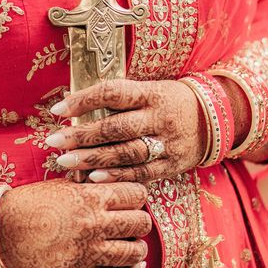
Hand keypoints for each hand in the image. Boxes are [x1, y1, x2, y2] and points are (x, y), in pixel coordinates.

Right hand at [0, 179, 150, 267]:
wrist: (3, 230)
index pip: (135, 194)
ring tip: (133, 244)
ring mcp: (88, 252)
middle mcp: (94, 224)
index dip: (137, 195)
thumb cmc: (32, 203)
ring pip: (134, 252)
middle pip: (140, 223)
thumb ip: (92, 186)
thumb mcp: (64, 185)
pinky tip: (133, 266)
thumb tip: (118, 186)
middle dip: (139, 221)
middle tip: (132, 221)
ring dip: (137, 248)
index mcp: (90, 196)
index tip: (133, 199)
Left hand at [45, 80, 204, 183]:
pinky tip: (92, 178)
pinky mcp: (171, 165)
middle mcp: (158, 118)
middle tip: (52, 142)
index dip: (84, 100)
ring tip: (65, 162)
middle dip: (81, 136)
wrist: (215, 119)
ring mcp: (167, 143)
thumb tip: (75, 104)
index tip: (57, 109)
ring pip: (126, 153)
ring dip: (92, 159)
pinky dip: (116, 176)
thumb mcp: (150, 89)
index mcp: (151, 93)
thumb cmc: (169, 100)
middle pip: (116, 127)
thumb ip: (119, 98)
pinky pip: (141, 174)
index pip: (113, 93)